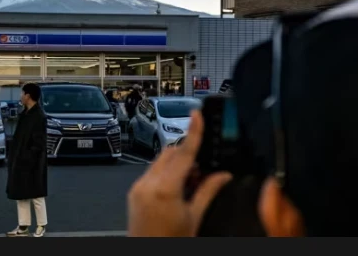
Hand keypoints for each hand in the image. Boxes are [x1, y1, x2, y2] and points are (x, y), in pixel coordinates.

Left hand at [127, 110, 232, 236]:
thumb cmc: (169, 243)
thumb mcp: (194, 218)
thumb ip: (209, 191)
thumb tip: (224, 175)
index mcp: (165, 189)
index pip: (184, 152)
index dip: (193, 131)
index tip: (197, 114)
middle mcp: (147, 185)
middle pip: (171, 154)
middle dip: (188, 155)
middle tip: (204, 170)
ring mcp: (138, 188)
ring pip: (161, 162)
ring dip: (177, 165)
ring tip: (191, 185)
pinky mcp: (134, 193)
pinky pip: (152, 174)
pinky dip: (166, 175)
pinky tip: (177, 190)